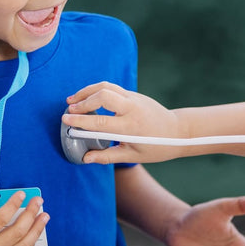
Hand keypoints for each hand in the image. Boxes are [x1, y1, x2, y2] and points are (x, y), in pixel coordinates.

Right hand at [63, 81, 182, 163]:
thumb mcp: (132, 155)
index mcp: (131, 127)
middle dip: (83, 101)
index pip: (100, 121)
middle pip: (102, 95)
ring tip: (72, 100)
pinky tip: (87, 98)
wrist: (178, 131)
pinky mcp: (134, 94)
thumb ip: (107, 156)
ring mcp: (134, 98)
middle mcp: (132, 109)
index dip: (81, 120)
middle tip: (69, 109)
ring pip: (106, 86)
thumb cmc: (156, 147)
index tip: (66, 120)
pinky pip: (112, 88)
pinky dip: (96, 90)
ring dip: (87, 91)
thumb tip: (86, 159)